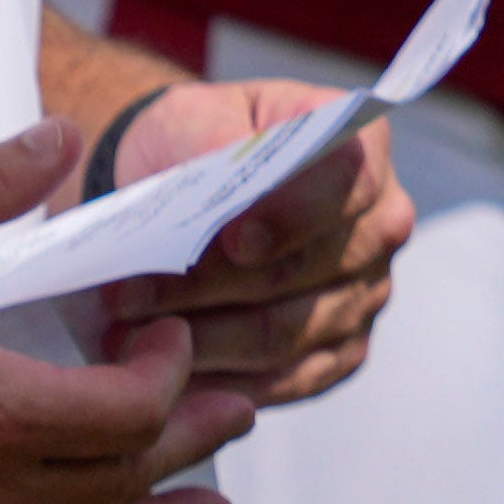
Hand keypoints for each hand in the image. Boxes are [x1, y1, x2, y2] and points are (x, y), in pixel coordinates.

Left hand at [96, 80, 413, 404]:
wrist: (181, 189)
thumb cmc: (191, 144)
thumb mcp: (192, 118)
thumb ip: (212, 140)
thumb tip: (221, 178)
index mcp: (362, 147)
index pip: (347, 184)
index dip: (292, 216)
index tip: (229, 239)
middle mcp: (381, 221)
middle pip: (308, 269)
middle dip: (211, 288)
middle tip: (127, 296)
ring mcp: (366, 291)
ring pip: (288, 333)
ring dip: (201, 342)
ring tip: (122, 337)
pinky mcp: (341, 349)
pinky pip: (288, 382)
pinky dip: (222, 385)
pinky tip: (162, 376)